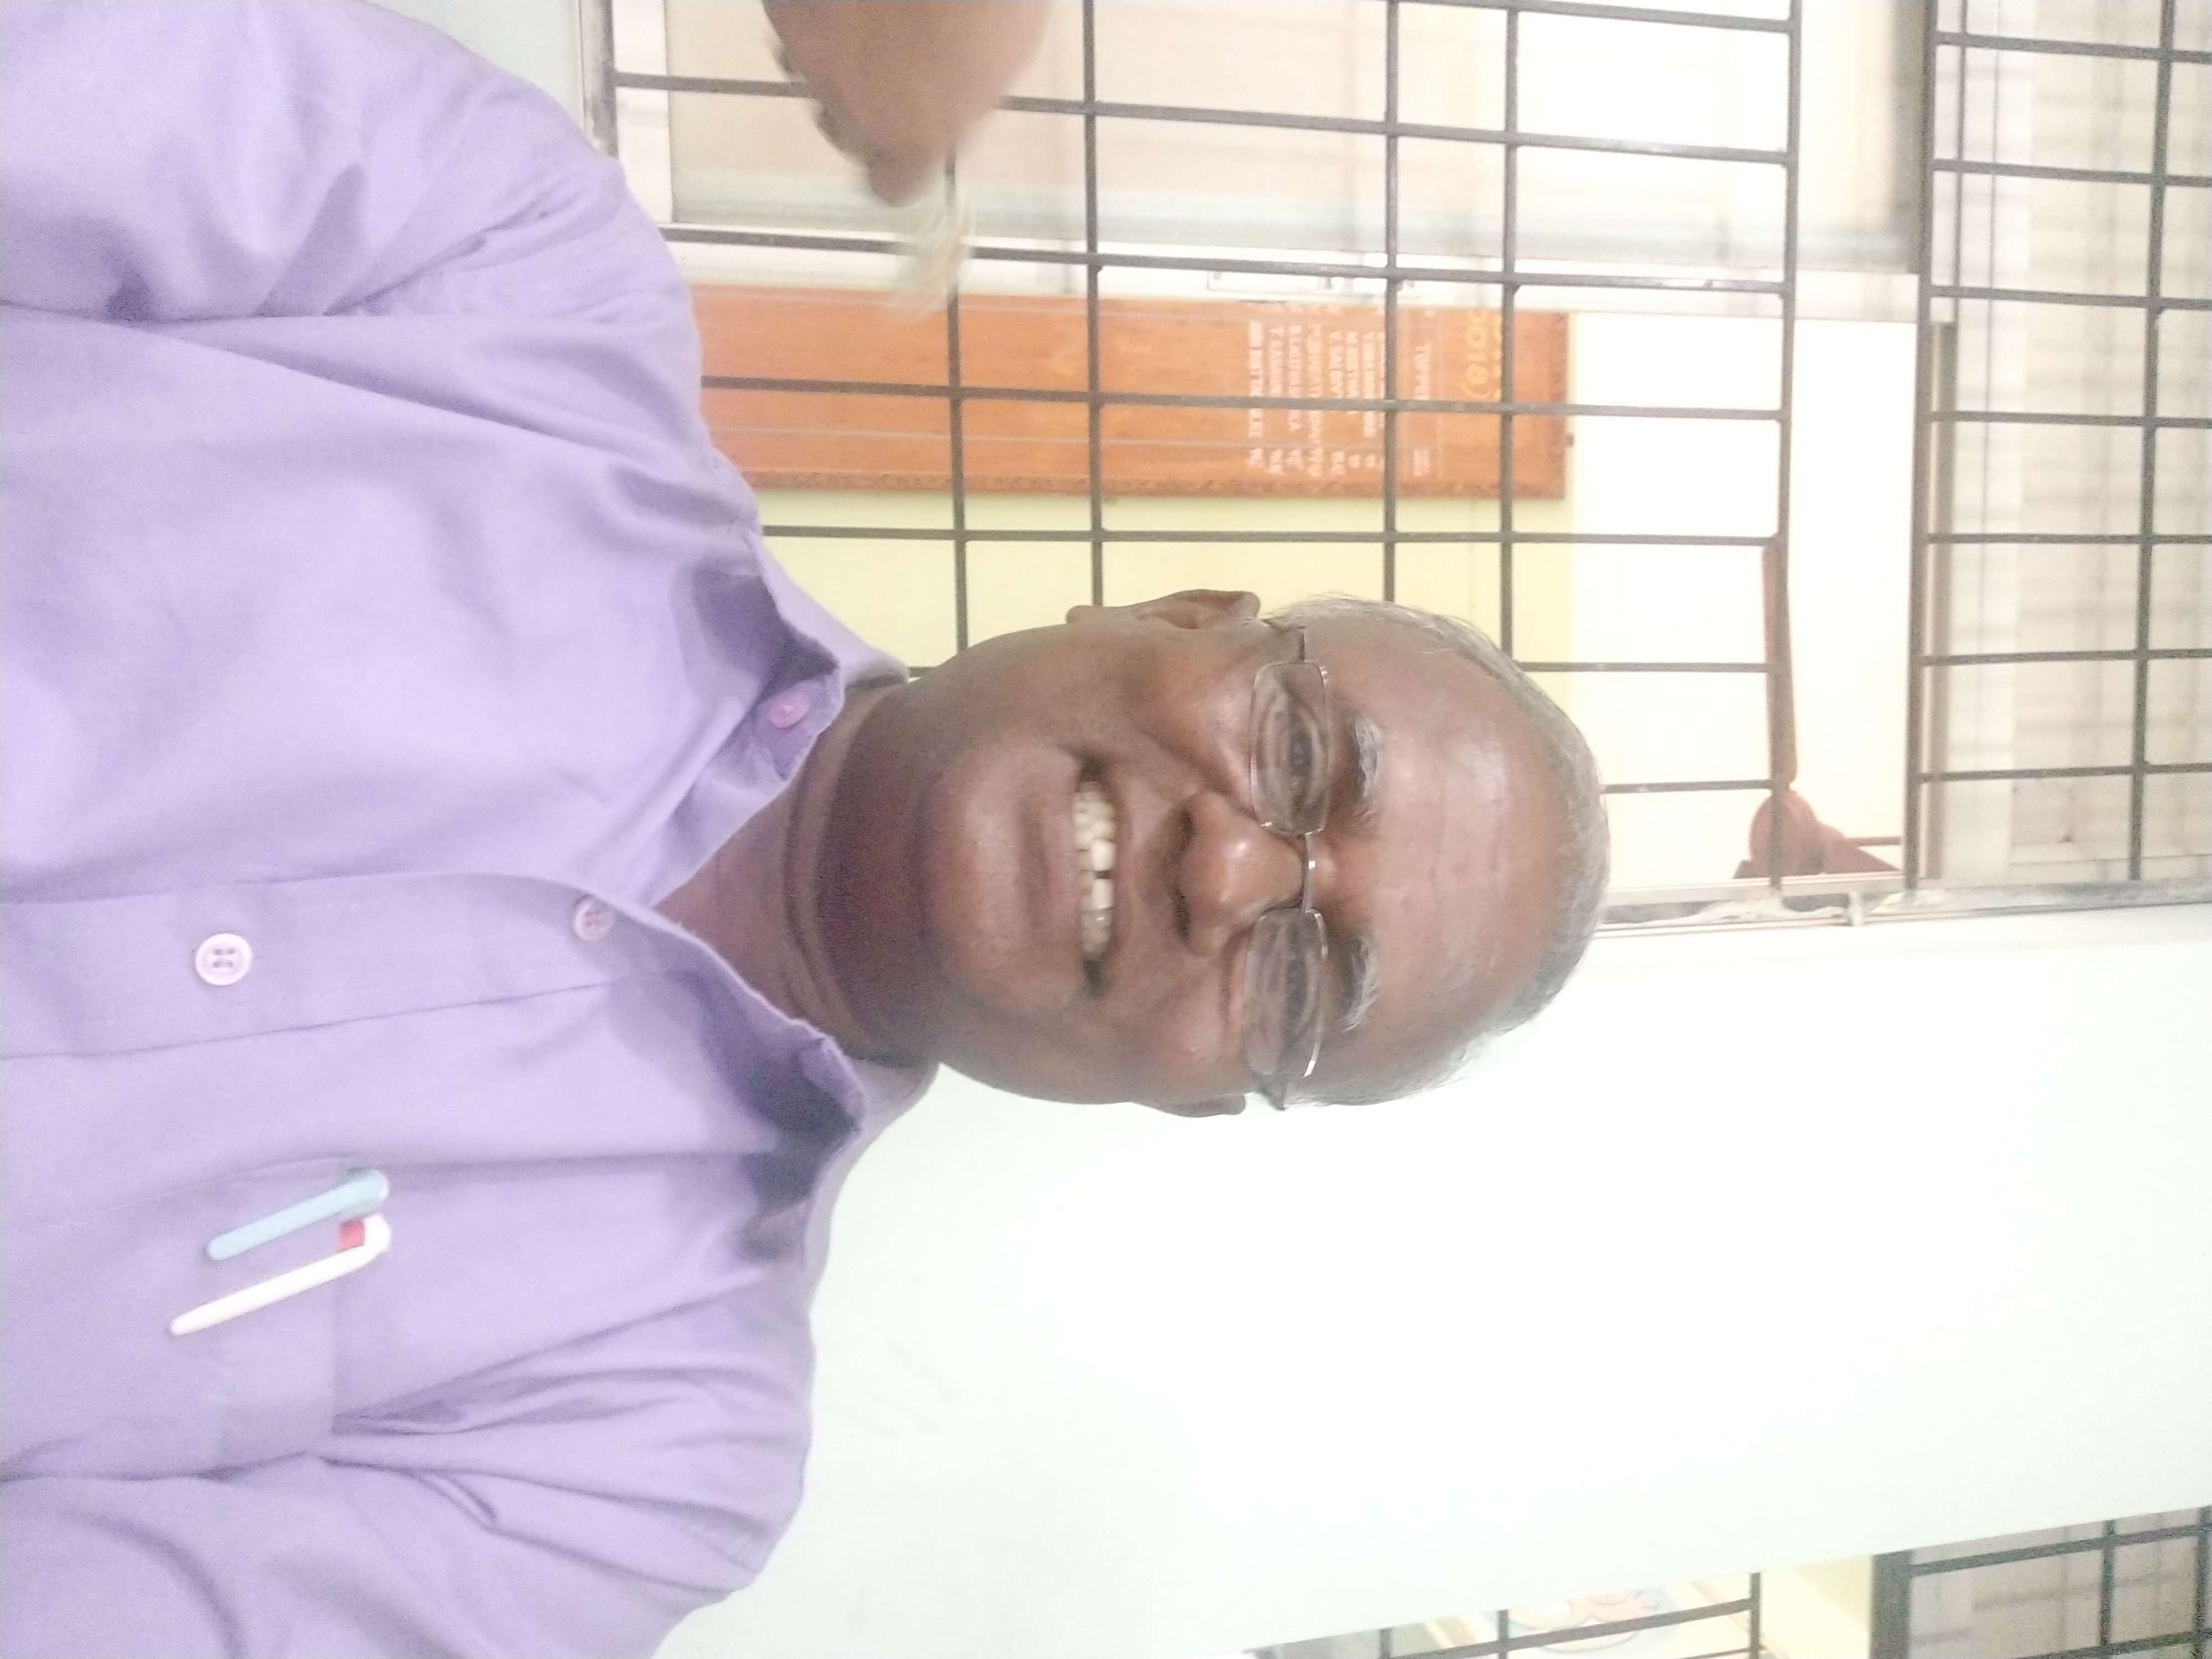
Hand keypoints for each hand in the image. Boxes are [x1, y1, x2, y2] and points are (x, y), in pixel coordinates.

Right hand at [765, 0, 1047, 204]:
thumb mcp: (1004, 59)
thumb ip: (966, 98)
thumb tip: (953, 104)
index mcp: (912, 138)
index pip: (890, 185)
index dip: (899, 162)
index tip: (910, 139)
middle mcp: (850, 110)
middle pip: (844, 133)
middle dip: (863, 106)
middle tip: (889, 62)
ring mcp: (810, 54)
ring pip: (809, 71)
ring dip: (831, 52)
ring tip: (866, 10)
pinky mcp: (784, 7)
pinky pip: (793, 16)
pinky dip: (812, 4)